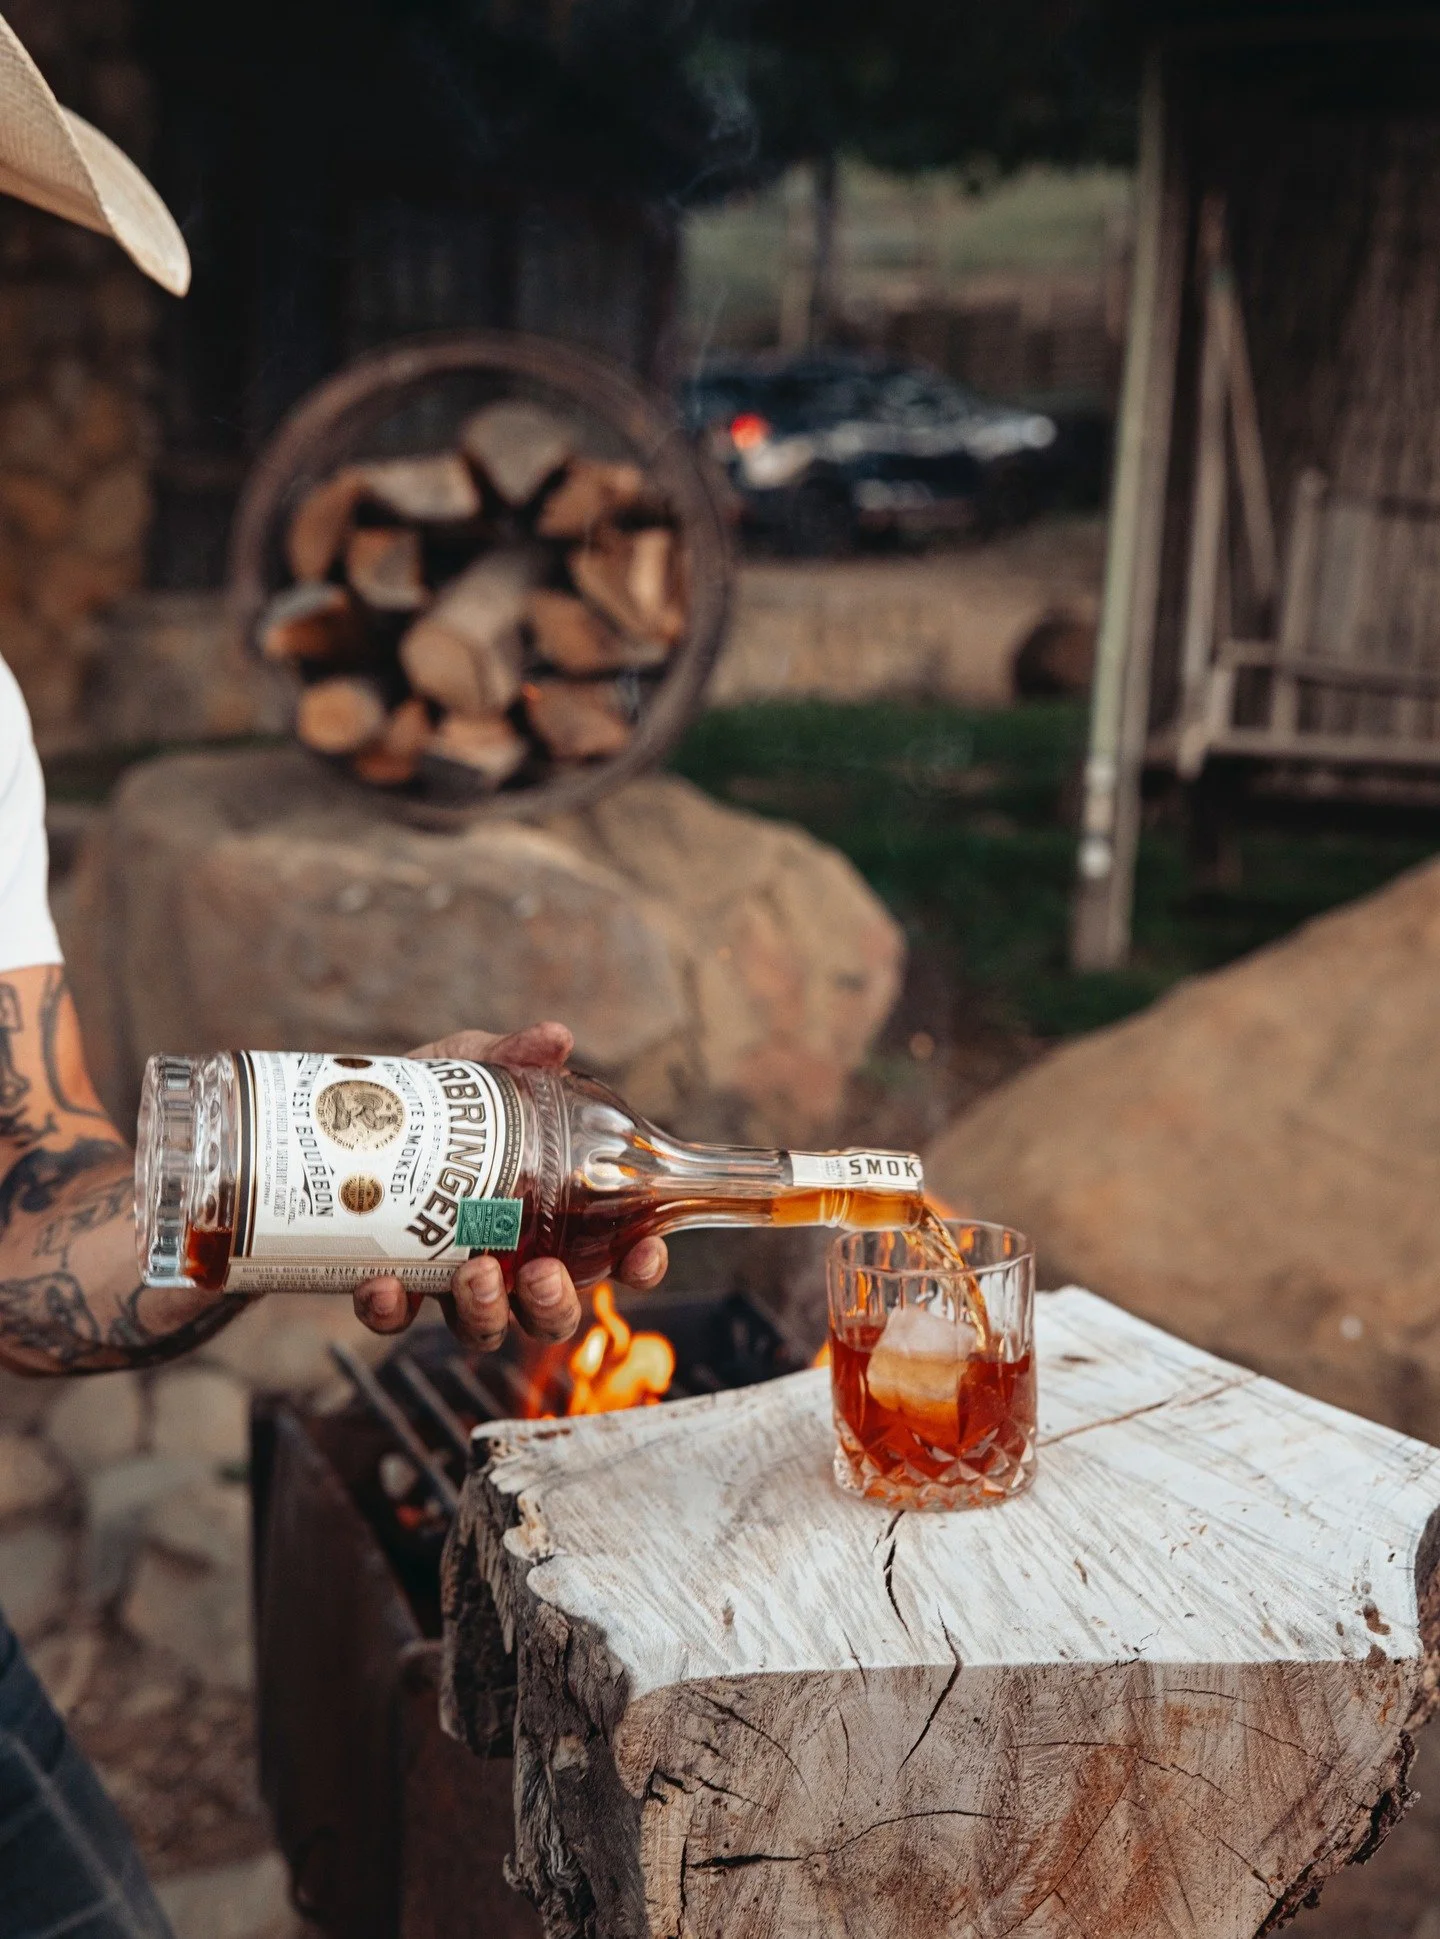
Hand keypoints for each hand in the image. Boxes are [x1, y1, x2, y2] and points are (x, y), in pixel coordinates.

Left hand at [352, 1024, 667, 1351]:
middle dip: (553, 1306)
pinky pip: (394, 1318)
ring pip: (482, 1327)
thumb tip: (555, 1039)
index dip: (639, 1266)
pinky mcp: (390, 1282)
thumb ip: (516, 1056)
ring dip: (485, 1313)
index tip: (645, 1254)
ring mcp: (448, 1279)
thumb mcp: (477, 1070)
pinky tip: (385, 1284)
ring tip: (476, 1273)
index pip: (612, 1255)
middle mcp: (508, 1261)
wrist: (346, 1109)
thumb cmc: (432, 1098)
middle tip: (544, 1275)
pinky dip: (390, 1310)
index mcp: (549, 1218)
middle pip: (548, 1313)